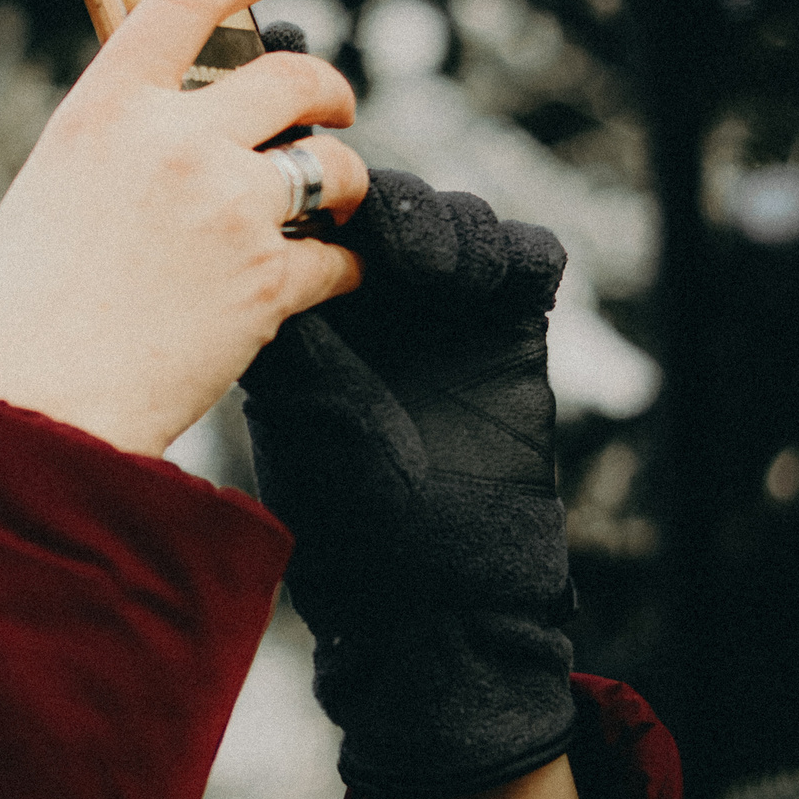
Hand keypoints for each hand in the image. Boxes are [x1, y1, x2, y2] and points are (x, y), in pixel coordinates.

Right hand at [0, 0, 368, 457]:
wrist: (45, 407)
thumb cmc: (26, 313)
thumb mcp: (50, 191)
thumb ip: (112, 144)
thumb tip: (165, 129)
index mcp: (106, 110)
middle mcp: (174, 140)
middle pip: (291, 75)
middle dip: (328, 90)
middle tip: (333, 111)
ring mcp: (228, 206)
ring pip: (330, 165)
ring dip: (343, 181)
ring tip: (333, 201)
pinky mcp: (269, 280)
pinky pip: (338, 256)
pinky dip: (341, 268)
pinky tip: (332, 276)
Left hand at [238, 170, 577, 798]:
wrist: (444, 592)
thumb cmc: (353, 519)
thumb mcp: (305, 415)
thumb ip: (297, 331)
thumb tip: (272, 246)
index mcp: (308, 317)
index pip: (317, 224)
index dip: (325, 208)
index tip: (331, 225)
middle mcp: (376, 308)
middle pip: (389, 206)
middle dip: (397, 210)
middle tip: (398, 239)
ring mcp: (446, 316)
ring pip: (458, 220)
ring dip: (454, 227)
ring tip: (445, 272)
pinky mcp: (512, 332)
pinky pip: (527, 257)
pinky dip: (518, 250)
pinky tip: (503, 282)